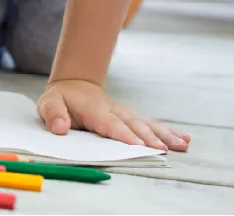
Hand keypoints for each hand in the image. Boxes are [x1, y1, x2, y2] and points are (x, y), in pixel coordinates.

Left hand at [38, 80, 190, 151]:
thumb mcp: (49, 104)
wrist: (75, 85)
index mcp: (94, 109)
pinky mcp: (132, 117)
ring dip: (164, 135)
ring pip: (147, 124)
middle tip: (162, 149)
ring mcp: (125, 113)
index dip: (122, 133)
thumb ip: (53, 115)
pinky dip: (168, 132)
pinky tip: (184, 140)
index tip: (136, 144)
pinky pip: (151, 124)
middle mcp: (114, 110)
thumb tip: (61, 127)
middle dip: (148, 137)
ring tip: (181, 145)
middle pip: (133, 125)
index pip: (109, 123)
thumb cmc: (61, 99)